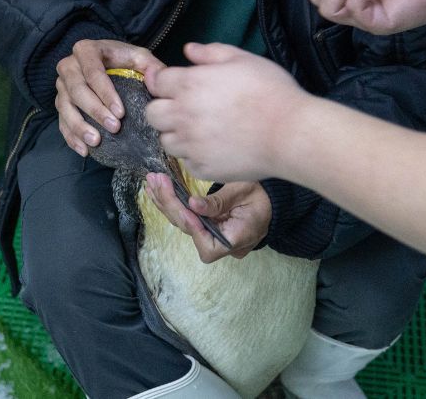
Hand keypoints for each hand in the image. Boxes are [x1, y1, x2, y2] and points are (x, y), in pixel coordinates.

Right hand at [55, 39, 164, 156]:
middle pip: (77, 90)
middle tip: (114, 128)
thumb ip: (151, 66)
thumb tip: (159, 80)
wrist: (103, 60)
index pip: (93, 71)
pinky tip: (84, 150)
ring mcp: (61, 86)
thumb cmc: (122, 59)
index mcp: (86, 50)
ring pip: (65, 107)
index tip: (120, 112)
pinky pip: (61, 121)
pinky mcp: (60, 102)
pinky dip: (71, 137)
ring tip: (96, 141)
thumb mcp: (138, 56)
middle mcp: (68, 66)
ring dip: (79, 127)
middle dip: (95, 111)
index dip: (105, 93)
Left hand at [144, 43, 306, 181]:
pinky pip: (185, 161)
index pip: (155, 83)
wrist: (291, 133)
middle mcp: (183, 115)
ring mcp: (191, 145)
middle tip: (185, 109)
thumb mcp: (242, 59)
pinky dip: (194, 155)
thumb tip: (188, 49)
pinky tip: (213, 148)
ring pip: (166, 140)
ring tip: (200, 130)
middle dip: (163, 109)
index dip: (163, 82)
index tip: (175, 85)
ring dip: (177, 134)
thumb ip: (210, 52)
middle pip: (152, 114)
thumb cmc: (270, 91)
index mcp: (189, 85)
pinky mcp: (201, 168)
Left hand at [144, 174, 270, 262]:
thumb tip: (193, 204)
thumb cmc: (263, 194)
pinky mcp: (206, 227)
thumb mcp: (244, 191)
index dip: (193, 227)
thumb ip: (219, 201)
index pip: (208, 245)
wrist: (273, 199)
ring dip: (165, 202)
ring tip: (152, 182)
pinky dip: (170, 203)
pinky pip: (185, 218)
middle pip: (190, 231)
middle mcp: (223, 243)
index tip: (184, 205)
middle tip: (157, 181)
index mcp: (237, 238)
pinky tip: (156, 189)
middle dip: (171, 206)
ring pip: (183, 224)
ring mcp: (213, 237)